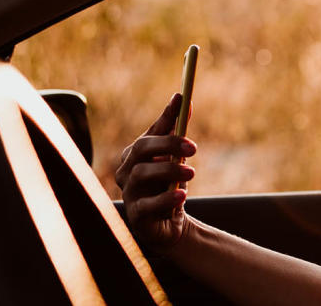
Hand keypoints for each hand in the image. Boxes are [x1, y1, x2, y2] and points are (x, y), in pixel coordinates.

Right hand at [116, 93, 197, 251]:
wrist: (169, 223)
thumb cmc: (168, 186)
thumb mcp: (175, 158)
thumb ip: (176, 131)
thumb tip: (181, 98)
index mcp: (135, 155)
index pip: (149, 132)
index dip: (166, 117)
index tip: (181, 100)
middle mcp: (126, 171)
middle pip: (141, 149)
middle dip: (168, 144)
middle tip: (193, 148)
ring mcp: (129, 193)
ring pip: (142, 174)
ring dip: (169, 171)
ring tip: (191, 173)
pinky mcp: (136, 216)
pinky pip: (147, 205)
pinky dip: (165, 199)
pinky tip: (181, 196)